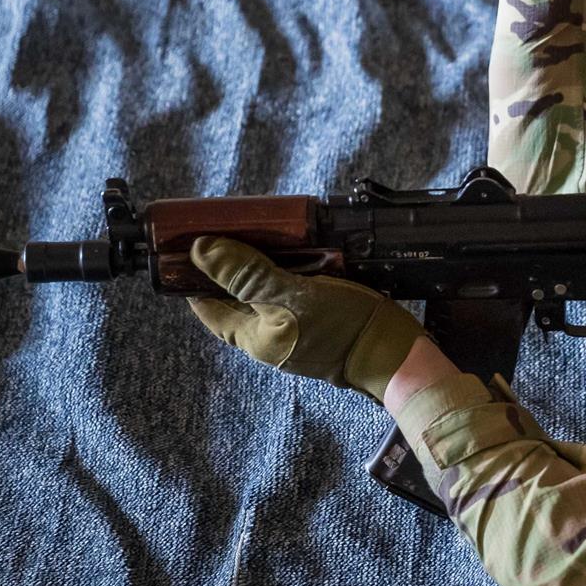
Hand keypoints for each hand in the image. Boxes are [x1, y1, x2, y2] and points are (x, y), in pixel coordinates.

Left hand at [186, 237, 424, 402]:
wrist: (394, 353)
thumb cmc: (341, 328)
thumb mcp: (290, 294)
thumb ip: (246, 274)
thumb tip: (200, 250)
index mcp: (252, 337)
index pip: (206, 307)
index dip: (194, 279)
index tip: (191, 248)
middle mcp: (268, 339)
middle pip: (236, 300)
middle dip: (230, 269)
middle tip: (232, 233)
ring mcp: (294, 334)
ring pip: (265, 297)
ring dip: (263, 269)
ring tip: (266, 238)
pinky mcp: (318, 326)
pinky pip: (291, 298)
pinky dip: (289, 276)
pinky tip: (300, 258)